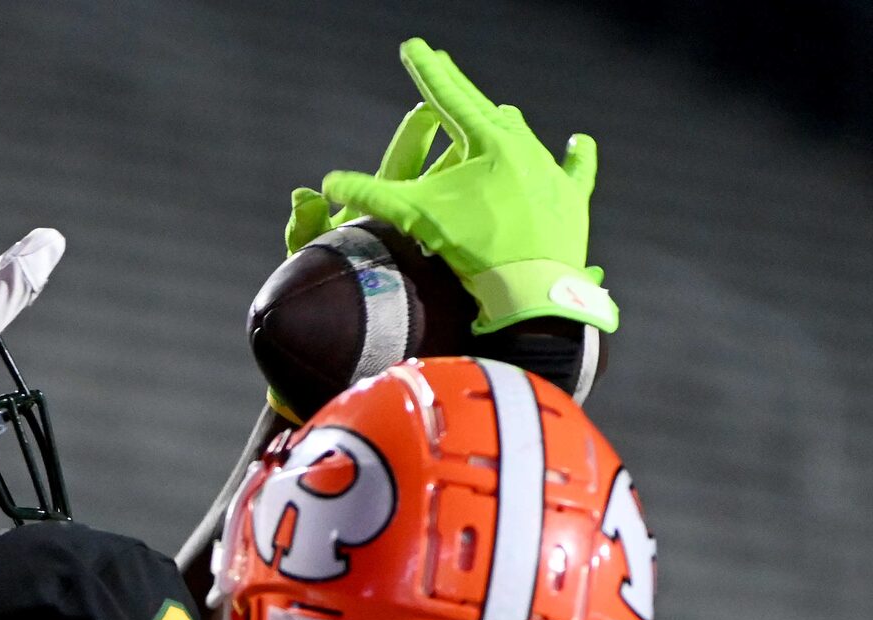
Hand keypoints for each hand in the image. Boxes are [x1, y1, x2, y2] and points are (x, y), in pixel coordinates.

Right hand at [292, 39, 616, 335]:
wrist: (531, 287)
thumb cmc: (473, 250)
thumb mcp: (419, 217)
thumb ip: (373, 196)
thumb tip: (326, 184)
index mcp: (486, 139)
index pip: (447, 97)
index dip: (426, 72)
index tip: (412, 47)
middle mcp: (522, 144)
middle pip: (485, 110)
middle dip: (461, 94)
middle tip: (445, 74)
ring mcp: (550, 170)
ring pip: (523, 136)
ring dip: (503, 127)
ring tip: (495, 117)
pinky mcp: (571, 199)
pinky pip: (576, 170)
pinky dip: (575, 157)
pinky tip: (578, 142)